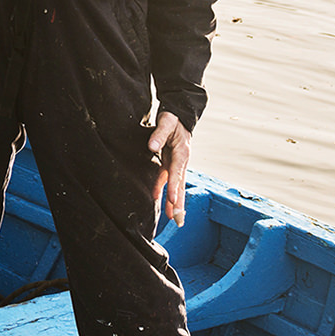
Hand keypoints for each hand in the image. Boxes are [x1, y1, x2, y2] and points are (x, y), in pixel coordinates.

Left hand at [148, 111, 191, 225]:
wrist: (179, 115)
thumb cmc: (173, 118)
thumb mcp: (167, 122)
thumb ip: (159, 134)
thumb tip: (152, 147)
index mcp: (182, 153)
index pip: (177, 173)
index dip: (175, 187)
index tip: (173, 200)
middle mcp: (181, 161)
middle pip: (180, 185)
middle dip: (180, 203)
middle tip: (179, 220)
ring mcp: (176, 163)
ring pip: (176, 186)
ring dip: (174, 202)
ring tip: (174, 219)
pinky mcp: (170, 162)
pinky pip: (167, 179)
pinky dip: (164, 190)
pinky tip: (159, 200)